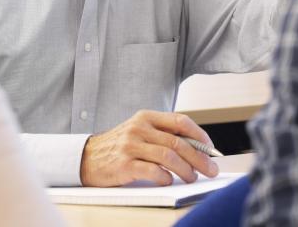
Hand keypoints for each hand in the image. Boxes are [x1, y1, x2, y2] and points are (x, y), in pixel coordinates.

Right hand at [80, 110, 218, 186]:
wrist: (86, 157)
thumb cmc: (119, 145)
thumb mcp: (139, 131)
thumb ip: (162, 134)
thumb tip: (196, 148)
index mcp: (146, 117)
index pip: (180, 121)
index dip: (199, 135)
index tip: (210, 148)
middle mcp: (139, 128)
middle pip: (178, 142)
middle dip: (199, 158)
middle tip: (211, 169)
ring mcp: (130, 146)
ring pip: (169, 156)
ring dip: (186, 170)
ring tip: (192, 178)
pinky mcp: (124, 165)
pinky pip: (153, 171)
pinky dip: (166, 178)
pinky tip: (169, 181)